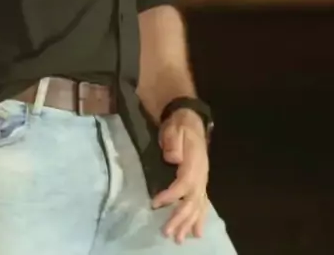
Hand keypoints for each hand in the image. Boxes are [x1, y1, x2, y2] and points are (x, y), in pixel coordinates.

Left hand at [152, 110, 209, 243]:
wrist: (190, 119)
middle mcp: (201, 174)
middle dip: (179, 218)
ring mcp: (202, 179)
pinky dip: (199, 219)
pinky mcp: (200, 182)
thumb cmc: (179, 125)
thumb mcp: (174, 128)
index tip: (154, 204)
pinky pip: (202, 204)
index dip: (170, 196)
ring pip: (198, 206)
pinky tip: (196, 232)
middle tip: (167, 233)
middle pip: (192, 200)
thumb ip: (173, 143)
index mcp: (195, 162)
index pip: (183, 184)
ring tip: (180, 239)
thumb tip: (173, 159)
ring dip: (189, 223)